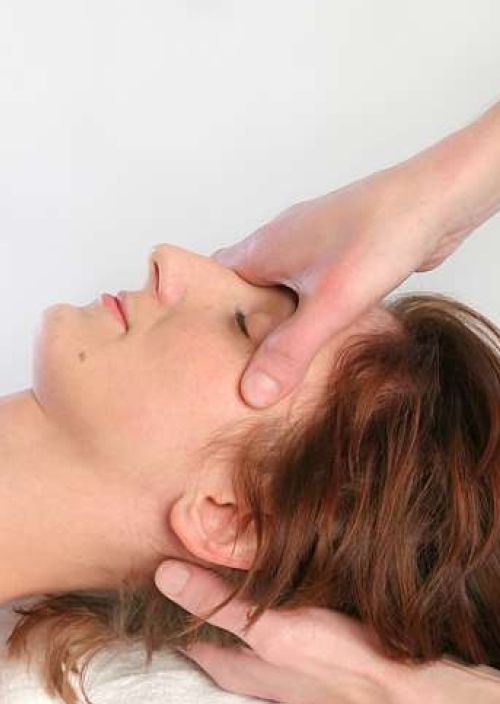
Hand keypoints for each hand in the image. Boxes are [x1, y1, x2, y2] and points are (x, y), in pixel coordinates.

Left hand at [154, 561, 395, 703]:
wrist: (400, 684)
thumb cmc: (335, 658)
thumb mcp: (270, 628)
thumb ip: (217, 604)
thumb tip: (162, 573)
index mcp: (226, 665)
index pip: (175, 627)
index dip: (164, 592)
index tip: (155, 550)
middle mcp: (242, 664)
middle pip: (203, 619)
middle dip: (192, 583)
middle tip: (182, 534)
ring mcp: (269, 656)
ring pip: (232, 615)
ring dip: (224, 586)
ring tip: (213, 541)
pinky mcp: (295, 644)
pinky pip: (260, 614)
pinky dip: (253, 591)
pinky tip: (259, 565)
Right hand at [212, 159, 462, 408]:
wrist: (439, 201)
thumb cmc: (383, 235)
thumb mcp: (330, 303)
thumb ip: (290, 350)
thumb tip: (251, 392)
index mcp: (264, 247)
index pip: (210, 280)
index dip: (200, 315)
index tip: (198, 351)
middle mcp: (281, 243)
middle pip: (243, 290)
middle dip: (240, 328)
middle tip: (235, 371)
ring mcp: (311, 246)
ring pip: (278, 291)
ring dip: (277, 323)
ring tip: (274, 366)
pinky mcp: (340, 255)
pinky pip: (308, 290)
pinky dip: (305, 315)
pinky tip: (318, 340)